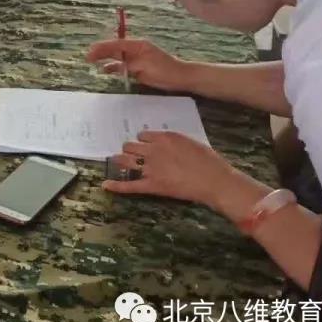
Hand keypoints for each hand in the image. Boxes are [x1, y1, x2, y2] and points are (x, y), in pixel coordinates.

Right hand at [86, 39, 191, 91]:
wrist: (180, 78)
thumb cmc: (166, 69)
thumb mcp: (146, 67)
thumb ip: (129, 65)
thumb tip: (114, 66)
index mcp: (138, 45)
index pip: (116, 44)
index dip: (103, 47)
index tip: (91, 51)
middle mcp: (135, 50)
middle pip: (114, 49)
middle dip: (100, 52)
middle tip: (87, 57)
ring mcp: (136, 59)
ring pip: (116, 57)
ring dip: (105, 59)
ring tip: (92, 62)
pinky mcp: (137, 69)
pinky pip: (122, 66)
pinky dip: (113, 68)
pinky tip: (104, 71)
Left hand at [103, 131, 237, 208]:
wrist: (215, 181)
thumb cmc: (209, 162)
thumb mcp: (191, 143)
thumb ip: (174, 142)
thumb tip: (164, 143)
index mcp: (164, 138)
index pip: (142, 135)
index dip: (141, 141)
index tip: (143, 145)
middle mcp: (153, 150)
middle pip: (129, 146)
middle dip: (130, 150)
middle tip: (132, 156)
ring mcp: (150, 168)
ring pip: (125, 161)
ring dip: (120, 161)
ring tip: (117, 163)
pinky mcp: (151, 185)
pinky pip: (129, 185)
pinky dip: (116, 186)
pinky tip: (106, 185)